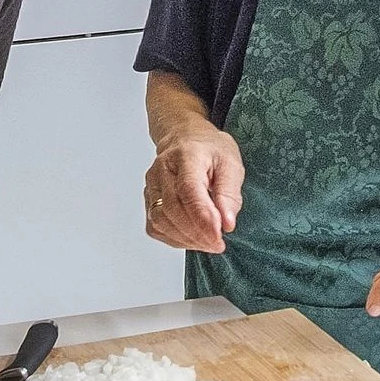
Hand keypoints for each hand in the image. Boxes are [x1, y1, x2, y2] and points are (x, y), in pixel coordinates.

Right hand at [142, 122, 242, 254]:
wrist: (185, 137)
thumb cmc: (209, 149)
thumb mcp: (231, 163)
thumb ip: (230, 194)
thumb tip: (227, 223)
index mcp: (186, 156)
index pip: (189, 190)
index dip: (203, 218)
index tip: (218, 236)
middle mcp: (163, 169)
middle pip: (172, 209)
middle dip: (197, 233)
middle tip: (218, 243)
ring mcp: (152, 184)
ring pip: (160, 221)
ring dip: (186, 238)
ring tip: (207, 241)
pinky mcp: (148, 198)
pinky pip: (155, 226)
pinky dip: (174, 238)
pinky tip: (191, 237)